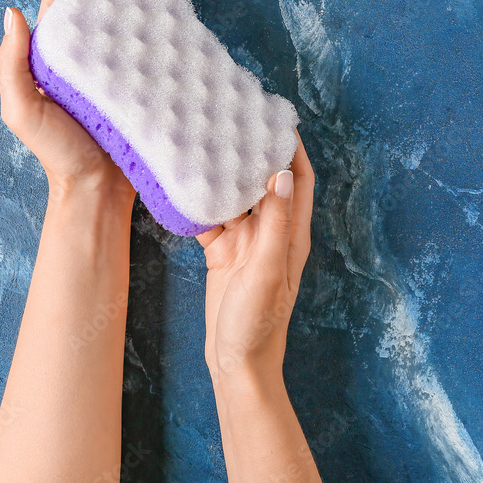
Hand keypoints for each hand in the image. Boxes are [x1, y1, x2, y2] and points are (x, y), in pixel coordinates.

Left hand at [0, 0, 135, 199]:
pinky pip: (142, 51)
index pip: (59, 5)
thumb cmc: (58, 154)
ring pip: (117, 24)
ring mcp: (108, 73)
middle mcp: (78, 61)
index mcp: (49, 60)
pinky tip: (166, 14)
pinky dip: (150, 29)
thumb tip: (13, 13)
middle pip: (90, 7)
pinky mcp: (134, 88)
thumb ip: (11, 65)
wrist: (97, 192)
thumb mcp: (22, 111)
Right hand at [196, 129, 314, 389]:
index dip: (294, 148)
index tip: (277, 119)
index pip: (299, 180)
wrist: (236, 363)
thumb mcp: (268, 271)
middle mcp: (271, 233)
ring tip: (205, 145)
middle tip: (233, 122)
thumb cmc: (258, 324)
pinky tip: (183, 187)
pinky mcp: (223, 253)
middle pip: (265, 182)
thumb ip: (275, 224)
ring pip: (235, 198)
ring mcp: (246, 243)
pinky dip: (199, 204)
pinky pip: (211, 220)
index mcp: (292, 235)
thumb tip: (281, 175)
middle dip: (253, 153)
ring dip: (223, 175)